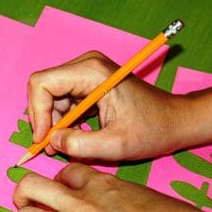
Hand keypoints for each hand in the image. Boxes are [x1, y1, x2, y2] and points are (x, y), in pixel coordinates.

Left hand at [13, 163, 211, 211]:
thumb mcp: (137, 192)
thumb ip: (113, 193)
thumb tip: (107, 202)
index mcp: (96, 182)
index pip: (63, 172)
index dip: (59, 182)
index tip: (62, 192)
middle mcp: (76, 202)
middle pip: (30, 185)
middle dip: (23, 193)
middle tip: (26, 203)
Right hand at [27, 51, 187, 160]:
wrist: (174, 120)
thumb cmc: (152, 129)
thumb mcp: (116, 144)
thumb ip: (80, 146)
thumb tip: (52, 142)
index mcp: (92, 72)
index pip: (43, 83)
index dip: (37, 114)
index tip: (43, 140)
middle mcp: (86, 65)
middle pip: (43, 88)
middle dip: (43, 119)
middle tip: (50, 146)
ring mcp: (86, 72)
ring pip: (50, 96)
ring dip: (52, 122)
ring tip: (62, 146)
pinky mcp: (88, 82)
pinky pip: (62, 99)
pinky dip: (62, 120)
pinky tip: (72, 137)